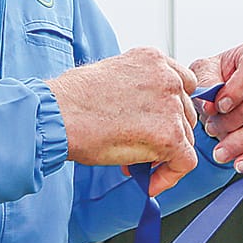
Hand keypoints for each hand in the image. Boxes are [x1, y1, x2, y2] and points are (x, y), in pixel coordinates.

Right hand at [46, 47, 198, 194]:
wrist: (57, 115)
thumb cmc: (71, 99)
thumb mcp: (112, 76)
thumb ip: (138, 89)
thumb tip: (145, 115)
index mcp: (154, 59)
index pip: (182, 85)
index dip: (169, 111)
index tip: (155, 124)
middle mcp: (168, 77)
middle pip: (184, 114)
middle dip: (165, 134)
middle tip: (139, 150)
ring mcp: (171, 105)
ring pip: (185, 138)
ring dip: (163, 156)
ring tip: (134, 165)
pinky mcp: (169, 135)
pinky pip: (184, 162)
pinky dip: (170, 176)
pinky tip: (150, 183)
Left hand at [189, 41, 242, 173]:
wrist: (229, 95)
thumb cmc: (218, 79)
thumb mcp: (205, 71)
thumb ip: (206, 82)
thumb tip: (210, 103)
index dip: (237, 89)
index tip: (218, 106)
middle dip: (231, 121)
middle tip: (210, 129)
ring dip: (241, 142)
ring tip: (219, 152)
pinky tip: (239, 164)